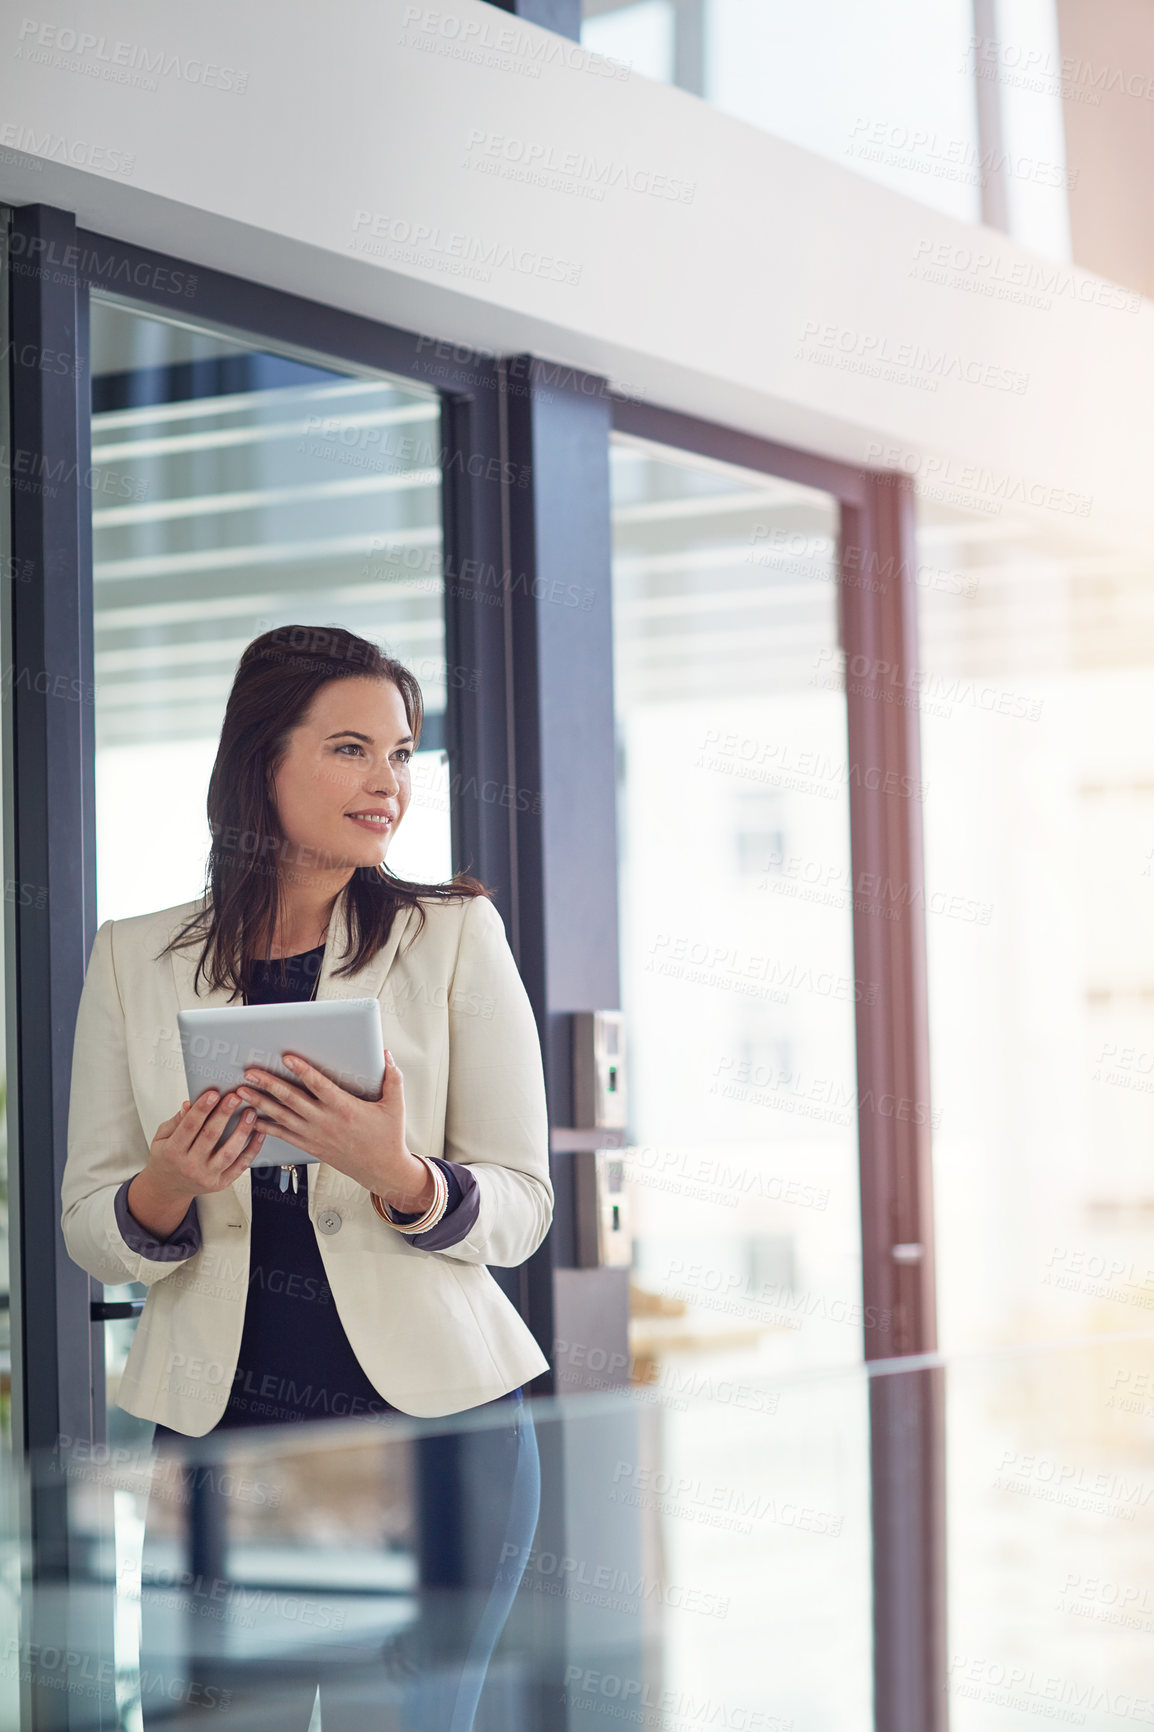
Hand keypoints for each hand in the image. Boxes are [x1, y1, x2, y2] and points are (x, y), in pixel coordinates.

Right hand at [127, 1088, 265, 1237]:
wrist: (168, 1187)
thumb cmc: (166, 1158)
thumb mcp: (161, 1138)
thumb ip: (176, 1121)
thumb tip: (188, 1104)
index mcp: (172, 1153)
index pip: (189, 1127)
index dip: (202, 1109)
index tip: (214, 1093)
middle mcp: (189, 1166)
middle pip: (210, 1136)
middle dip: (224, 1114)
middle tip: (235, 1097)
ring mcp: (207, 1176)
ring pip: (229, 1152)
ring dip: (242, 1130)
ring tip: (250, 1112)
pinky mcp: (221, 1183)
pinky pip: (240, 1166)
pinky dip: (252, 1149)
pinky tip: (259, 1133)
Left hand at [237, 1050, 433, 1211]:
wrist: (381, 1170)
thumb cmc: (388, 1137)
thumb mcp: (395, 1105)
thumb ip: (392, 1078)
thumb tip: (385, 1054)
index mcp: (345, 1109)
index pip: (318, 1085)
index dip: (302, 1070)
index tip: (287, 1057)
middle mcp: (325, 1122)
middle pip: (291, 1099)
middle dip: (268, 1084)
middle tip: (250, 1072)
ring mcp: (315, 1135)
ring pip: (282, 1116)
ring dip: (260, 1103)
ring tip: (242, 1092)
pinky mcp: (311, 1146)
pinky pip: (284, 1135)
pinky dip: (267, 1127)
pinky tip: (253, 1119)